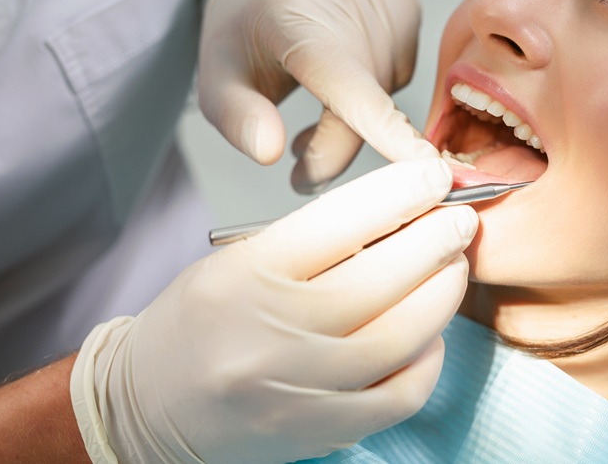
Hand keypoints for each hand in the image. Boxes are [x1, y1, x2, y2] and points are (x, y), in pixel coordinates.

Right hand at [70, 158, 475, 463]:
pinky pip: (399, 395)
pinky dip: (428, 359)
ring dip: (443, 294)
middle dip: (438, 239)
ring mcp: (297, 388)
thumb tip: (402, 217)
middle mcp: (272, 331)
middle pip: (382, 277)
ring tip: (454, 269)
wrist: (147, 406)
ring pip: (400, 335)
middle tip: (461, 221)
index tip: (434, 175)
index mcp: (247, 273)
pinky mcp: (317, 431)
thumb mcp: (237, 260)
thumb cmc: (198, 323)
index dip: (402, 191)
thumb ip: (314, 241)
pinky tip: (429, 334)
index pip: (342, 219)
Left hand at [198, 0, 437, 192]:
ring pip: (387, 95)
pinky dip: (376, 89)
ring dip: (356, 119)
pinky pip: (402, 73)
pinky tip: (347, 68)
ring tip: (318, 99)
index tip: (419, 162)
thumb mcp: (216, 78)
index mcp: (290, 15)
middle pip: (364, 104)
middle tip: (300, 160)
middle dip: (335, 147)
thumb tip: (270, 152)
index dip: (380, 125)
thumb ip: (237, 119)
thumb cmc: (244, 30)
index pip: (343, 80)